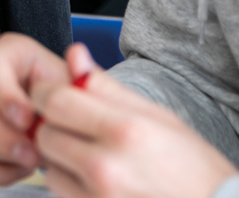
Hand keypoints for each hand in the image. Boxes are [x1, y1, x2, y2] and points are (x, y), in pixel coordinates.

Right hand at [0, 32, 71, 185]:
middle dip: (3, 136)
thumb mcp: (74, 81)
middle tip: (33, 154)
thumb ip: (80, 72)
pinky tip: (19, 168)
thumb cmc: (63, 95)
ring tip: (34, 159)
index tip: (27, 121)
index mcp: (5, 52)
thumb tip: (77, 56)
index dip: (6, 96)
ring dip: (4, 157)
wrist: (57, 114)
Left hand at [31, 45, 237, 197]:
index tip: (54, 94)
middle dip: (53, 126)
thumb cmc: (193, 167)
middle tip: (76, 127)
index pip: (56, 101)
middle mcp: (106, 167)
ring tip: (92, 157)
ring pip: (49, 167)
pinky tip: (97, 181)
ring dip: (60, 159)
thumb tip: (75, 55)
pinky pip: (60, 194)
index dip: (48, 93)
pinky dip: (71, 184)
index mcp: (125, 131)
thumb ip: (107, 87)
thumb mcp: (158, 116)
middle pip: (45, 134)